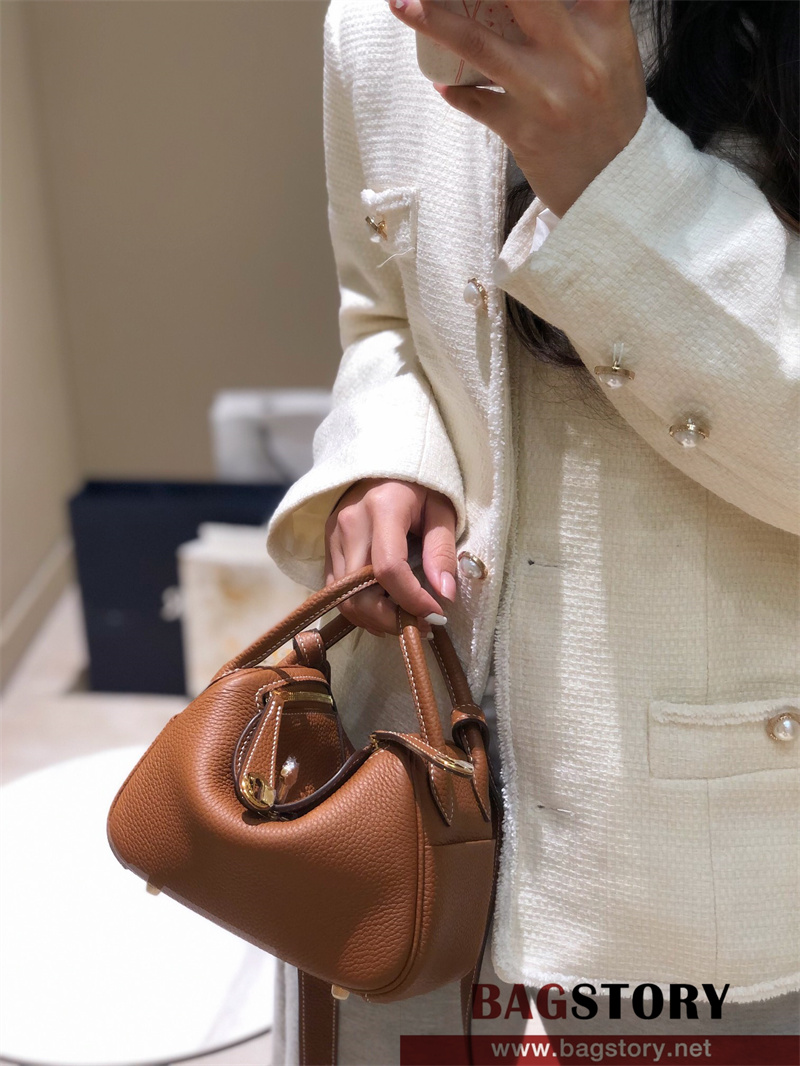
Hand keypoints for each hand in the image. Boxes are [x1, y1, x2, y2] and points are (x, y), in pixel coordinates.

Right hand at [323, 478, 458, 636]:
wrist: (383, 460)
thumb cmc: (419, 485)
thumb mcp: (441, 510)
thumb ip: (441, 551)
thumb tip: (445, 595)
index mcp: (382, 508)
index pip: (388, 568)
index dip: (412, 600)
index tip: (435, 615)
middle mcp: (350, 524)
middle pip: (357, 592)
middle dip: (389, 620)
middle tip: (420, 625)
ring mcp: (333, 536)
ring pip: (343, 597)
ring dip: (374, 618)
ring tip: (405, 618)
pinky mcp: (327, 546)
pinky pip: (336, 590)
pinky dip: (360, 607)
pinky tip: (385, 606)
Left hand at [387, 0, 646, 216]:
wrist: (617, 188)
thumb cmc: (613, 113)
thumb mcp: (614, 52)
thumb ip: (585, 15)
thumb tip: (522, 6)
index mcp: (605, 26)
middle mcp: (577, 55)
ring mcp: (546, 95)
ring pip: (479, 45)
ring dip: (433, 19)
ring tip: (400, 2)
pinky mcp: (522, 131)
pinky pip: (474, 102)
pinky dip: (455, 91)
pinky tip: (442, 85)